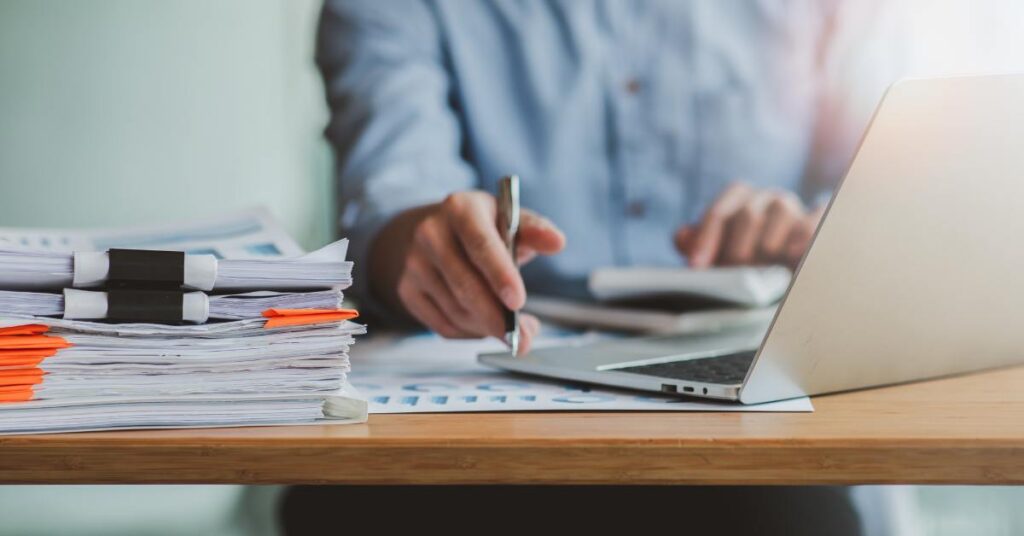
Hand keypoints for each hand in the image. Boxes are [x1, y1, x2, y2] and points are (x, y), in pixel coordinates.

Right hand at [370, 191, 565, 353]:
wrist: (437, 232)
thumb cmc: (483, 228)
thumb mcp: (510, 219)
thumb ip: (535, 231)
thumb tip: (557, 242)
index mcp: (460, 208)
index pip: (480, 244)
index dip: (500, 275)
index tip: (518, 302)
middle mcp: (430, 233)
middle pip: (465, 284)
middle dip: (497, 317)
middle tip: (524, 336)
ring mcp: (414, 264)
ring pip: (456, 309)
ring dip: (487, 327)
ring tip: (511, 328)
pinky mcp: (407, 290)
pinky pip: (442, 325)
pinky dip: (470, 332)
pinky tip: (485, 324)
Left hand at [674, 182, 823, 268]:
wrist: (791, 267)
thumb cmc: (747, 259)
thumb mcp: (718, 254)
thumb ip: (697, 245)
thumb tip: (682, 237)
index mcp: (739, 198)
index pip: (719, 212)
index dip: (706, 238)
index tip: (697, 266)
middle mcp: (766, 197)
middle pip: (748, 214)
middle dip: (736, 249)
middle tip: (732, 275)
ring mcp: (794, 207)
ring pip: (781, 211)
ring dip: (767, 245)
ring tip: (761, 271)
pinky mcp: (818, 221)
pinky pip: (812, 221)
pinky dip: (804, 235)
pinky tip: (794, 255)